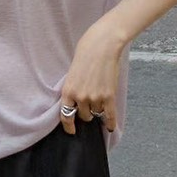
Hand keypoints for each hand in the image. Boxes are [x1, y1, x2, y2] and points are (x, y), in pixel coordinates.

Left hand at [59, 19, 121, 133]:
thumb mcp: (72, 73)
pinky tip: (110, 127)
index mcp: (68, 92)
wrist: (102, 45)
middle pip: (84, 116)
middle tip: (91, 104)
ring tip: (101, 100)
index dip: (69, 126)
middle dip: (87, 112)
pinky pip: (109, 116)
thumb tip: (77, 103)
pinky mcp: (108, 96)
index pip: (66, 116)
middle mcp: (80, 98)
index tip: (72, 131)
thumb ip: (74, 89)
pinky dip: (110, 123)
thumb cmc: (86, 54)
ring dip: (98, 110)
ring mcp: (95, 98)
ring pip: (97, 114)